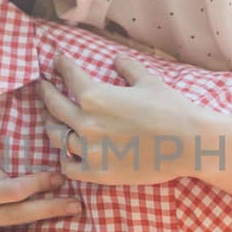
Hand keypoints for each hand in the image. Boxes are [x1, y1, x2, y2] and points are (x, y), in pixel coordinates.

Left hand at [39, 51, 202, 186]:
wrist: (188, 143)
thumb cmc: (171, 109)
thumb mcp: (148, 81)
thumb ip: (128, 68)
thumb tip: (117, 59)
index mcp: (94, 96)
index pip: (68, 76)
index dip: (61, 65)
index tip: (57, 61)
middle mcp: (85, 123)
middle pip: (53, 106)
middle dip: (45, 93)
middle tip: (42, 86)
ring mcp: (89, 150)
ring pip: (56, 137)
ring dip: (51, 126)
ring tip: (50, 120)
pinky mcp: (97, 172)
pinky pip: (69, 166)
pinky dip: (65, 158)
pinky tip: (66, 153)